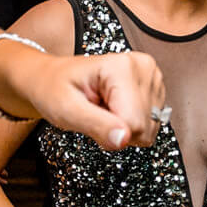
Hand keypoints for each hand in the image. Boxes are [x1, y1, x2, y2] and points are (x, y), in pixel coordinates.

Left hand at [0, 44, 165, 149]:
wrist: (52, 77)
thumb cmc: (54, 89)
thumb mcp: (66, 110)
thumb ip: (95, 125)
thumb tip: (123, 140)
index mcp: (122, 67)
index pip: (134, 123)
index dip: (110, 132)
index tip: (90, 116)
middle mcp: (142, 67)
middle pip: (145, 126)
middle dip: (118, 130)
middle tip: (94, 112)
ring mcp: (151, 76)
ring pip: (150, 127)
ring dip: (124, 128)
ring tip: (102, 109)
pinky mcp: (154, 86)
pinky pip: (150, 123)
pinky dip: (130, 124)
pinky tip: (114, 108)